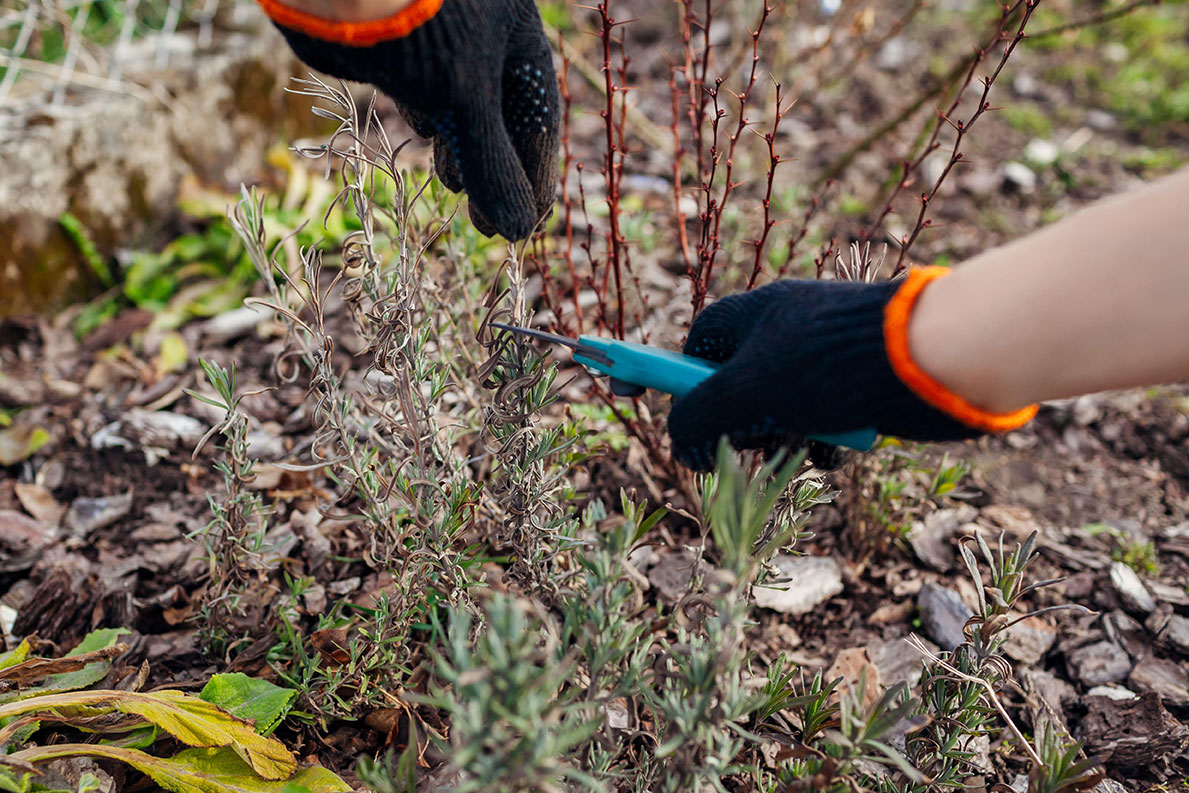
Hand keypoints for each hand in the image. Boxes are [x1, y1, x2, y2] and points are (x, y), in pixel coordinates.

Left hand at [266, 0, 558, 240]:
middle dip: (493, 171)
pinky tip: (427, 138)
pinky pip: (429, 89)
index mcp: (519, 36)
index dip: (534, 177)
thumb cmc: (424, 34)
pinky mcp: (403, 43)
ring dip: (461, 152)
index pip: (539, 118)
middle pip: (501, 116)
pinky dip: (432, 119)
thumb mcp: (467, 105)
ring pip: (462, 106)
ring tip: (454, 191)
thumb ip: (493, 168)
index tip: (526, 225)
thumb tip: (519, 230)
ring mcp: (445, 39)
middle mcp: (488, 34)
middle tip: (485, 224)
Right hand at [666, 272, 1036, 470]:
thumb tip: (680, 444)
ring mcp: (821, 359)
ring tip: (803, 443)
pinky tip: (838, 443)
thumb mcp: (748, 391)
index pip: (689, 347)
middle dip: (736, 423)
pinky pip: (819, 420)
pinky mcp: (855, 384)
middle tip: (745, 441)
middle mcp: (783, 333)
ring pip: (777, 412)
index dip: (659, 374)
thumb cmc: (830, 363)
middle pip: (732, 388)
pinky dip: (822, 440)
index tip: (625, 393)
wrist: (931, 360)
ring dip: (782, 438)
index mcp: (751, 316)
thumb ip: (698, 417)